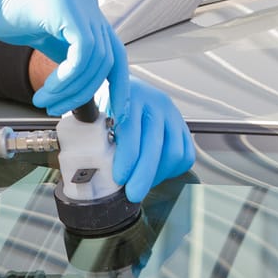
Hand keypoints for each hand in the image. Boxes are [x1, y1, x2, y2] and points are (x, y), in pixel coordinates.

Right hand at [0, 0, 128, 115]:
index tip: (115, 110)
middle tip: (57, 107)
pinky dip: (67, 77)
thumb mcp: (42, 33)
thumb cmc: (2, 10)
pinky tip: (48, 88)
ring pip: (96, 59)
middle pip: (108, 58)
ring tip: (45, 99)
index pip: (113, 49)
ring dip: (70, 89)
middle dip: (85, 91)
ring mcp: (79, 1)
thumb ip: (65, 50)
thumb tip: (79, 83)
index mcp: (84, 7)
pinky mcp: (67, 7)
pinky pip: (82, 52)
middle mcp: (87, 1)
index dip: (118, 83)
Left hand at [98, 76, 195, 202]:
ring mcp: (172, 114)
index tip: (119, 178)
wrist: (126, 84)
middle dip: (143, 175)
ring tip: (142, 183)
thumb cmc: (109, 99)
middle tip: (134, 193)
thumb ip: (95, 130)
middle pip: (155, 145)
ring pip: (174, 152)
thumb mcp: (97, 108)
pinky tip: (155, 173)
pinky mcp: (183, 126)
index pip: (131, 130)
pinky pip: (186, 154)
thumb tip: (91, 162)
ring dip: (158, 174)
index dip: (126, 158)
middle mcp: (155, 102)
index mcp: (130, 95)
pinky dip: (172, 170)